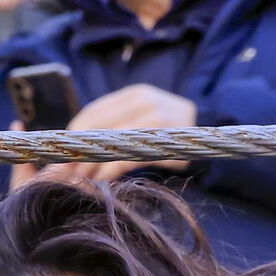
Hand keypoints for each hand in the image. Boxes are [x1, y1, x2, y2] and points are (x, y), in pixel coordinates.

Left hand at [10, 82, 194, 190]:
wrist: (214, 137)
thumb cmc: (169, 134)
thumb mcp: (142, 122)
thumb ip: (113, 129)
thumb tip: (72, 151)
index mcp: (135, 94)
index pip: (93, 112)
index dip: (74, 134)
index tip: (61, 153)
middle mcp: (146, 101)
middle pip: (97, 128)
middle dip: (78, 152)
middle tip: (61, 172)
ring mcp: (158, 119)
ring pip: (110, 144)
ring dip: (90, 165)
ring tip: (78, 179)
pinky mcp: (166, 142)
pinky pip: (126, 158)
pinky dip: (109, 171)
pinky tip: (100, 181)